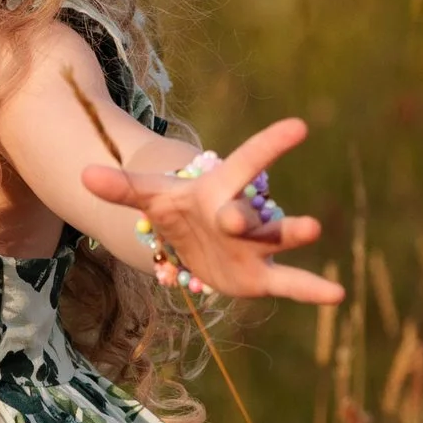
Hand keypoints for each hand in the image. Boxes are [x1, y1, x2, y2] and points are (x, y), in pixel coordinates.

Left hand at [79, 118, 343, 308]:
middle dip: (243, 214)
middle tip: (238, 216)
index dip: (269, 145)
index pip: (245, 162)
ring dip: (290, 234)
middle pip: (246, 212)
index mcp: (220, 190)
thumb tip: (83, 175)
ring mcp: (255, 246)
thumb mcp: (150, 197)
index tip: (299, 126)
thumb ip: (123, 187)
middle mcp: (242, 216)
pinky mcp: (261, 277)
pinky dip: (312, 289)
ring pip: (275, 239)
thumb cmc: (179, 209)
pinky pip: (290, 282)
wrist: (195, 239)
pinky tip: (339, 296)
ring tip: (314, 228)